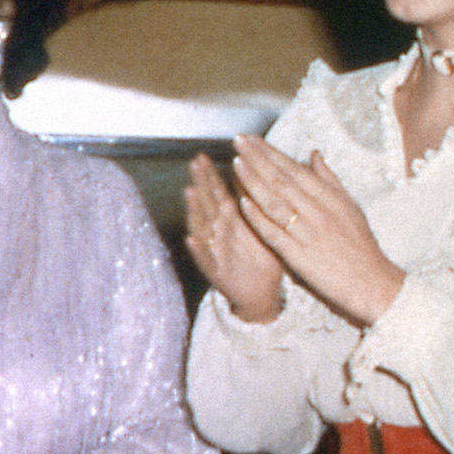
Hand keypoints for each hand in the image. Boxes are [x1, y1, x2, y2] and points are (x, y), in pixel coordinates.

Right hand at [185, 152, 284, 322]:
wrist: (260, 297)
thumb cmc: (262, 261)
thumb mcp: (263, 231)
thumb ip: (258, 206)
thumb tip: (260, 179)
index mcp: (232, 224)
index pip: (220, 194)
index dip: (212, 176)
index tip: (204, 157)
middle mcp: (220, 235)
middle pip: (209, 205)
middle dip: (202, 184)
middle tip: (195, 163)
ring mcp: (216, 253)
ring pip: (204, 229)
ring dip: (196, 211)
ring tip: (190, 193)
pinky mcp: (217, 273)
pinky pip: (207, 261)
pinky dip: (200, 251)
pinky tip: (193, 240)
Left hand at [230, 132, 403, 329]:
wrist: (373, 283)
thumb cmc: (361, 247)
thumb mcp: (351, 207)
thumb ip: (330, 180)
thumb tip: (314, 154)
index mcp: (329, 198)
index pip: (294, 170)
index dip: (271, 153)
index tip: (252, 139)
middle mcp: (318, 211)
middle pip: (282, 180)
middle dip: (258, 159)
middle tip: (238, 141)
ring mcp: (307, 233)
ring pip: (276, 202)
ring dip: (254, 181)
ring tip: (237, 163)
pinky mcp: (299, 257)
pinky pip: (275, 234)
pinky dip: (259, 218)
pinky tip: (243, 204)